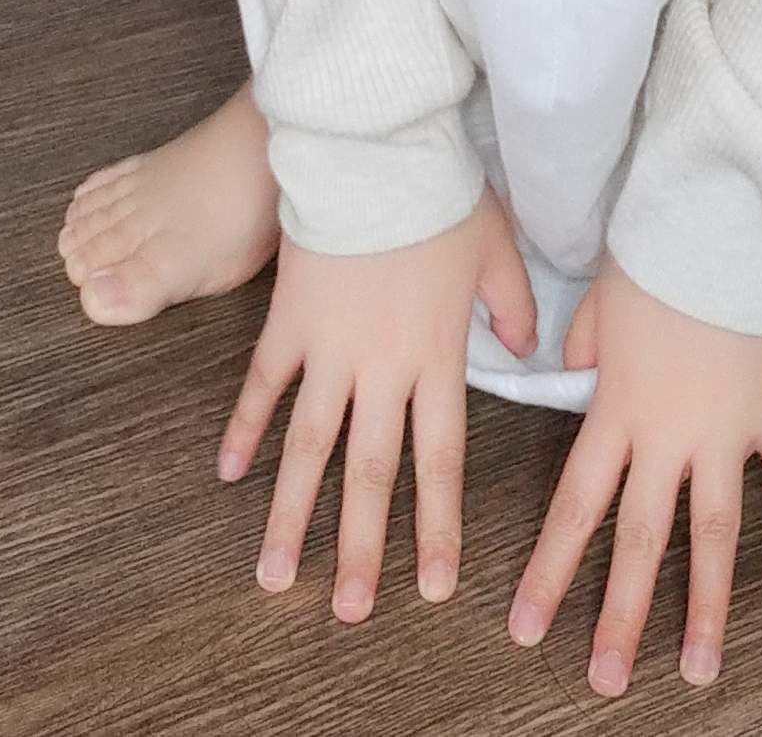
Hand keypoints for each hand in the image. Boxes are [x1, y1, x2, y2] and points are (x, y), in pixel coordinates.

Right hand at [216, 180, 538, 620]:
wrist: (375, 149)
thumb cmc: (440, 192)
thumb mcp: (495, 247)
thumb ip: (513, 304)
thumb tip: (532, 350)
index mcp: (438, 356)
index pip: (440, 461)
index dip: (437, 525)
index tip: (432, 586)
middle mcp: (382, 367)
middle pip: (370, 473)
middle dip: (360, 547)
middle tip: (348, 612)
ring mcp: (329, 348)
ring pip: (308, 447)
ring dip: (291, 515)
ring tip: (274, 573)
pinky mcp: (288, 321)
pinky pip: (262, 386)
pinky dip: (245, 429)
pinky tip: (229, 475)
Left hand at [506, 248, 761, 694]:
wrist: (724, 223)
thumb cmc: (655, 253)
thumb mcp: (599, 299)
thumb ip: (579, 343)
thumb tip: (564, 362)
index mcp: (616, 412)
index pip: (575, 507)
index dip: (549, 572)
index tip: (525, 630)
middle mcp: (668, 437)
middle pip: (640, 541)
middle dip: (620, 616)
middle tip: (603, 683)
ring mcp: (727, 432)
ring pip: (715, 533)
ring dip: (705, 604)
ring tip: (698, 669)